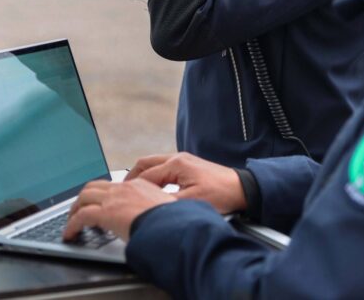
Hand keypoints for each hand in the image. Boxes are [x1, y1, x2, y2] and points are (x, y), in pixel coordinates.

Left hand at [62, 179, 175, 241]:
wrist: (174, 225)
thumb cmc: (175, 222)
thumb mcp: (167, 211)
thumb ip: (157, 212)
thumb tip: (157, 222)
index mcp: (140, 185)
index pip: (115, 186)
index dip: (103, 195)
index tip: (100, 204)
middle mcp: (125, 188)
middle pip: (95, 186)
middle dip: (83, 198)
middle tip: (78, 210)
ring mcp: (114, 198)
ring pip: (84, 197)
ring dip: (74, 209)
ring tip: (71, 222)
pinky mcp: (106, 212)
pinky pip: (81, 216)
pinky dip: (72, 225)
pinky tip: (70, 235)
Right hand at [125, 152, 246, 213]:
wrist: (242, 189)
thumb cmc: (221, 195)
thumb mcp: (190, 202)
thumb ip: (166, 203)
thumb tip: (147, 206)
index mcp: (176, 164)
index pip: (145, 176)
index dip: (131, 188)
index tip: (121, 198)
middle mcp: (178, 158)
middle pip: (145, 163)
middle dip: (131, 177)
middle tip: (121, 190)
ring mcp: (184, 160)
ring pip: (154, 164)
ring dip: (143, 175)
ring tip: (134, 190)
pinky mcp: (189, 165)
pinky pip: (164, 167)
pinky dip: (154, 176)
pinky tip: (153, 188)